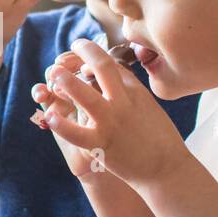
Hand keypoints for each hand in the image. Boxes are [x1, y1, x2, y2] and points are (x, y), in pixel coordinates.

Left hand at [41, 39, 185, 185]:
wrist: (168, 170)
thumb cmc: (159, 139)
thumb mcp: (148, 106)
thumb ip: (129, 90)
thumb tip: (112, 74)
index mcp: (136, 92)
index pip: (113, 64)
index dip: (95, 55)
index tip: (85, 56)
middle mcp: (124, 102)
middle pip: (103, 67)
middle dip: (85, 52)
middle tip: (73, 47)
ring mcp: (112, 123)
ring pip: (85, 95)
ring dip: (67, 81)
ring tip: (53, 72)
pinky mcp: (102, 145)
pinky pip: (76, 132)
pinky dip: (61, 124)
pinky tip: (50, 116)